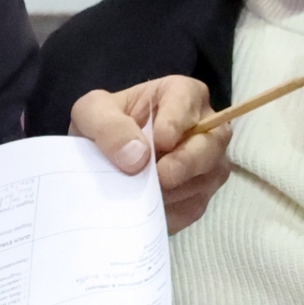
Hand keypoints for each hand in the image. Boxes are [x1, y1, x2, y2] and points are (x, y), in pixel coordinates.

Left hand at [69, 75, 231, 233]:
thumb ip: (109, 126)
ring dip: (173, 191)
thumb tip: (138, 156)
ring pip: (206, 179)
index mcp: (180, 94)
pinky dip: (170, 211)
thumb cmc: (103, 125)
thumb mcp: (92, 113)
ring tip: (141, 192)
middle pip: (211, 144)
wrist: (100, 157)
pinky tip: (146, 207)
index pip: (189, 100)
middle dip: (185, 163)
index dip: (176, 122)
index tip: (160, 141)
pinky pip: (194, 206)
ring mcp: (207, 162)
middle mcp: (203, 126)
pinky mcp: (200, 194)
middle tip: (159, 177)